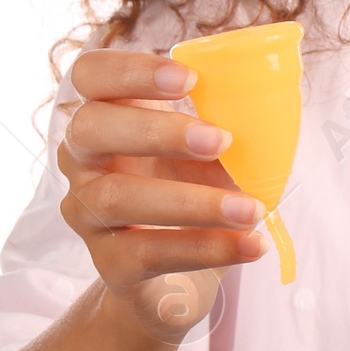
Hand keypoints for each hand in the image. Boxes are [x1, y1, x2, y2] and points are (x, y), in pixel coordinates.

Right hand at [58, 51, 270, 343]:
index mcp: (107, 115)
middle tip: (222, 140)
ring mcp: (88, 213)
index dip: (130, 71)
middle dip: (157, 130)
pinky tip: (250, 244)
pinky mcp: (109, 263)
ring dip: (193, 201)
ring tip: (252, 209)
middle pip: (89, 129)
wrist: (173, 280)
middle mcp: (82, 160)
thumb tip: (267, 114)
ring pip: (117, 197)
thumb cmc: (190, 191)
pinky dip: (206, 247)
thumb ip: (222, 125)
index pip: (90, 75)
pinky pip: (148, 253)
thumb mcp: (205, 151)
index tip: (189, 79)